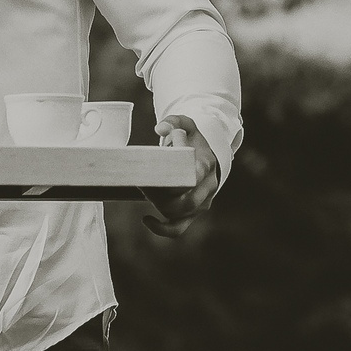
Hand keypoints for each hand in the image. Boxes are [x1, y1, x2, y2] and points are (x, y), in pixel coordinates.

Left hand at [143, 116, 221, 238]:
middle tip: (143, 181)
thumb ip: (174, 121)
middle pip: (185, 202)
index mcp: (206, 166)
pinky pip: (178, 229)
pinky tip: (146, 219)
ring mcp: (201, 203)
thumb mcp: (186, 125)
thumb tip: (160, 129)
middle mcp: (207, 188)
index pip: (192, 177)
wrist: (208, 157)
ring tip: (145, 188)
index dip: (173, 175)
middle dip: (161, 195)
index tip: (155, 167)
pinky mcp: (192, 214)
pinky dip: (162, 229)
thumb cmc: (193, 141)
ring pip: (180, 214)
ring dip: (158, 205)